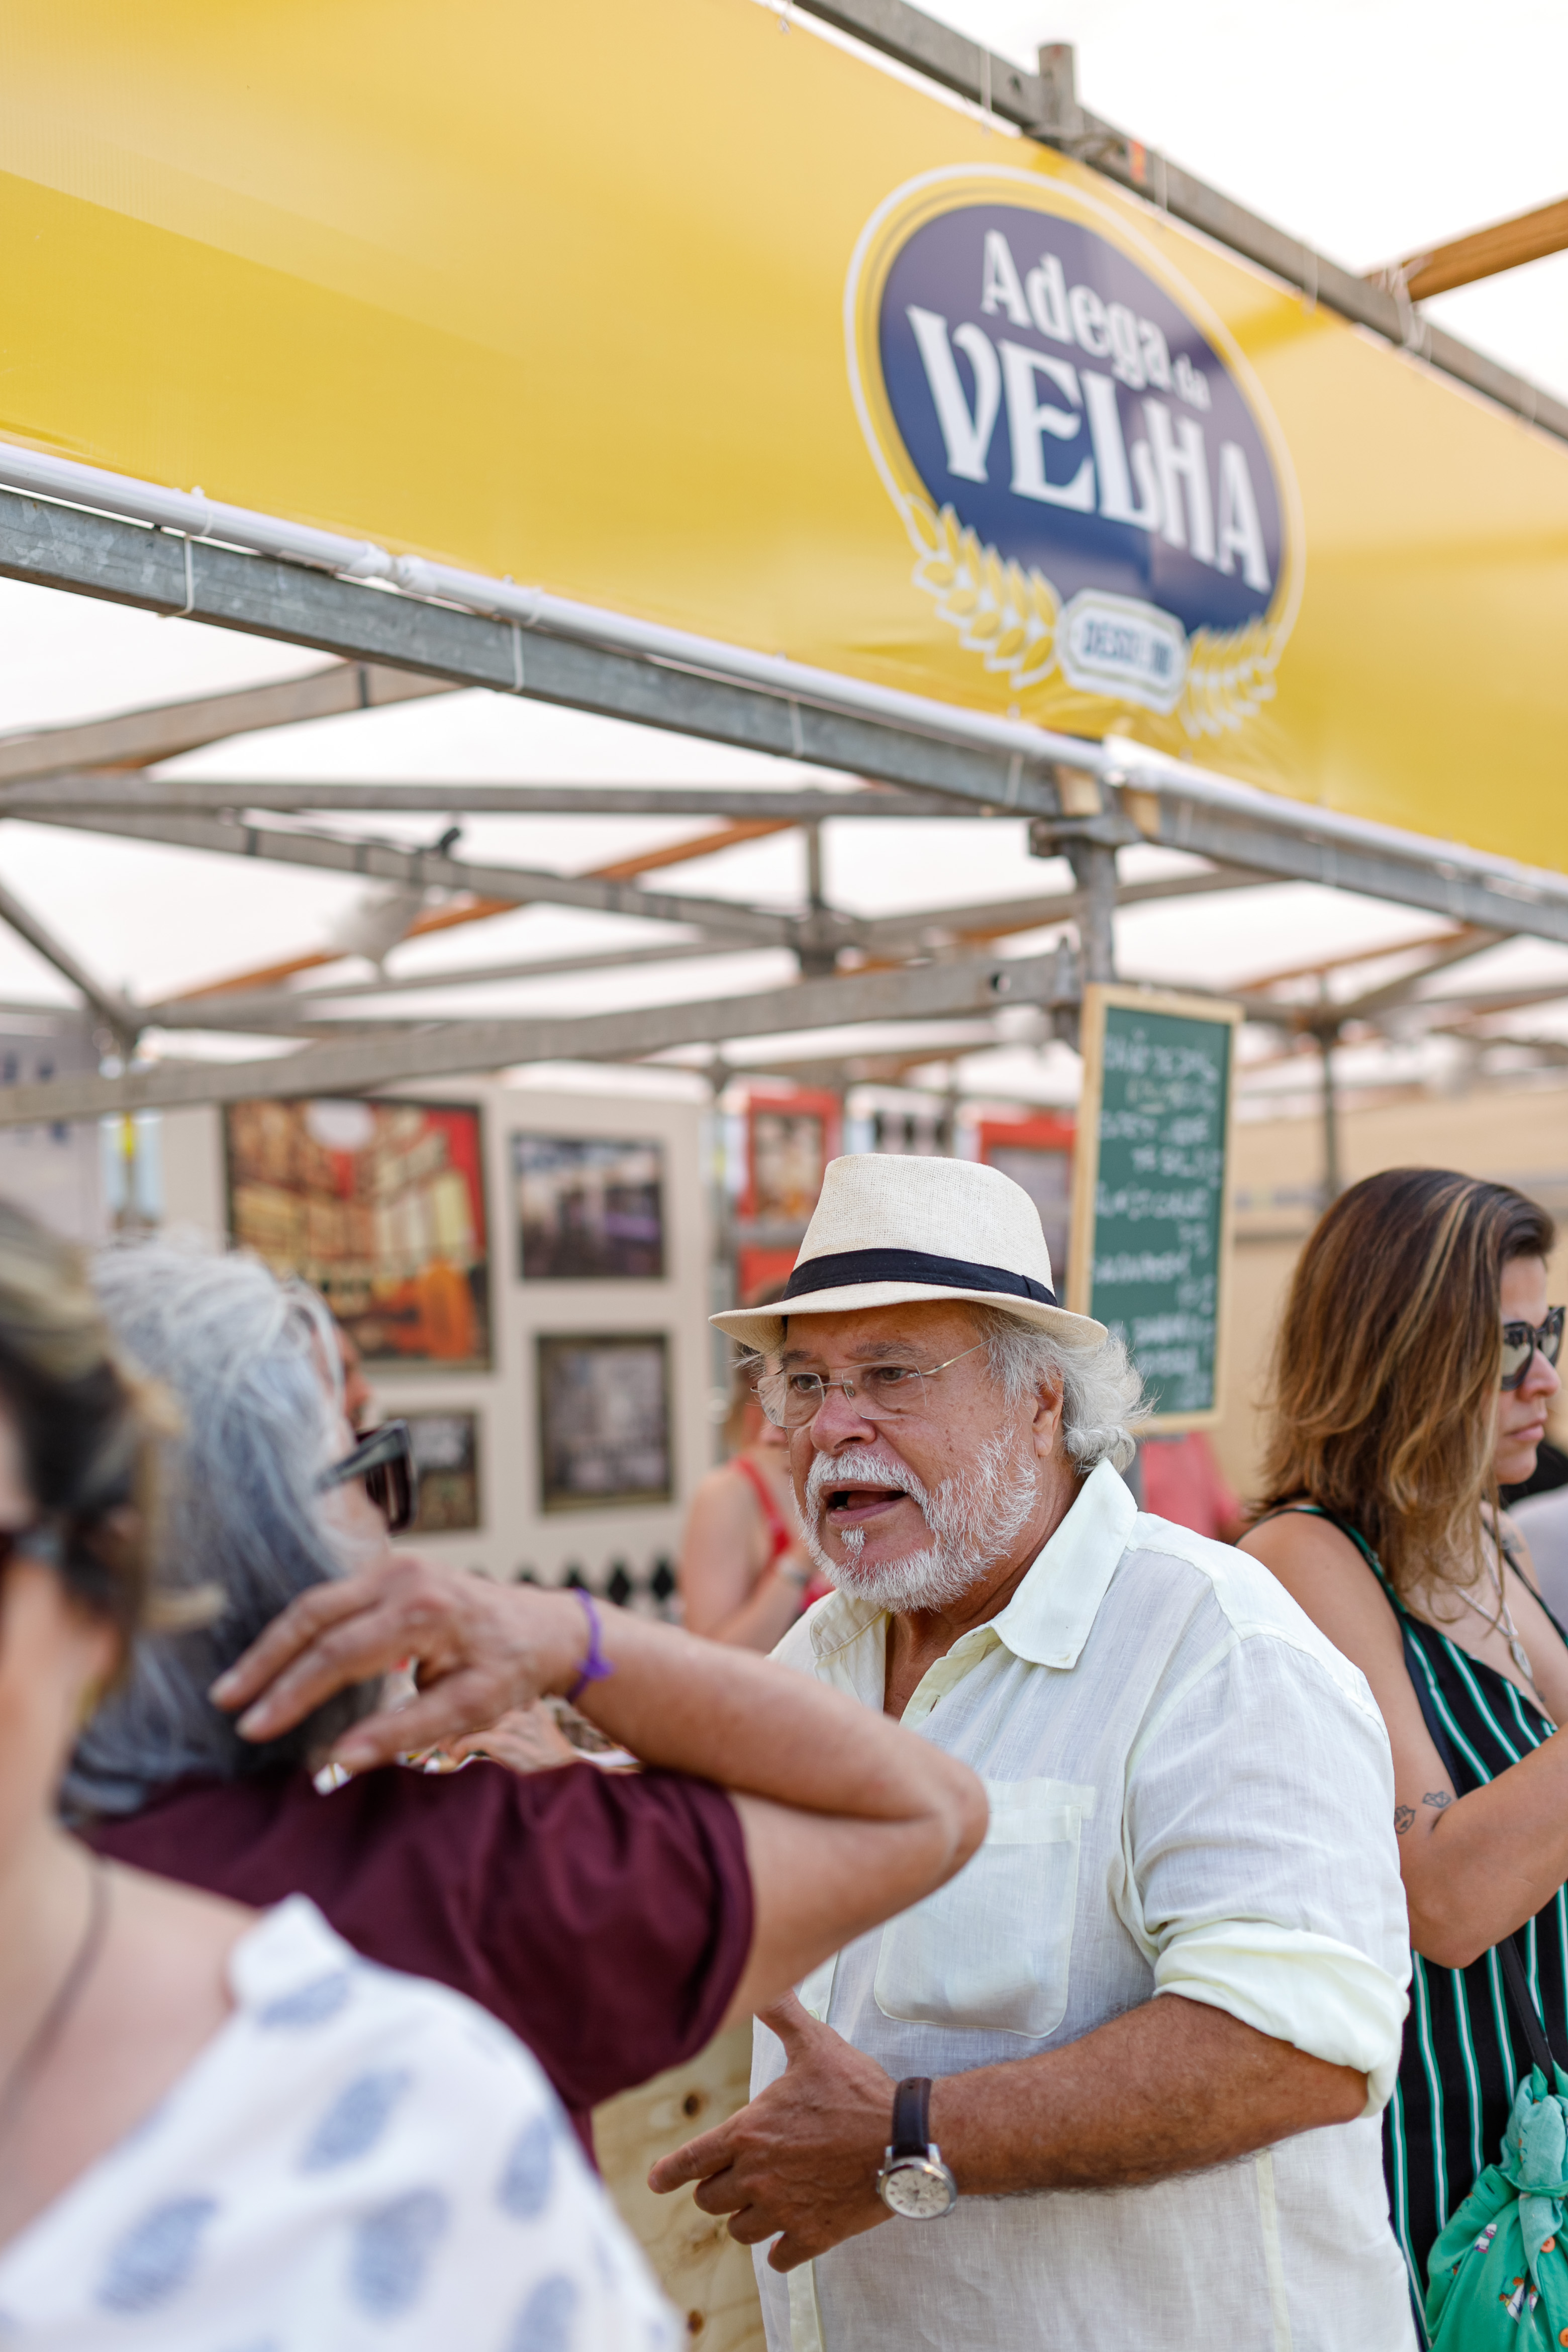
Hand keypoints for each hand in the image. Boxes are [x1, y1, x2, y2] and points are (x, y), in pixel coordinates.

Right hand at [208, 1556, 585, 1771]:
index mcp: (423, 1611)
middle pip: (313, 1617)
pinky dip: (298, 1630)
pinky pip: (332, 1599)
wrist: (541, 1627)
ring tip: (236, 1685)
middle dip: (265, 1662)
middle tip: (226, 1703)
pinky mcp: (389, 1570)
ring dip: (273, 1643)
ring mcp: (394, 1567)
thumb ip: (404, 1730)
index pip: (338, 1654)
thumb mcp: (470, 1707)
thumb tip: (340, 1759)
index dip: (291, 1694)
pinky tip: (273, 1660)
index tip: (254, 1727)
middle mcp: (403, 1578)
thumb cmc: (508, 1669)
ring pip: (316, 1603)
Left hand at [647, 1992, 895, 2269]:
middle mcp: (757, 2177)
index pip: (690, 2161)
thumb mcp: (815, 2044)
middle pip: (710, 2200)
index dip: (668, 2172)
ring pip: (740, 2230)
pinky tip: (787, 2236)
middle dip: (716, 2188)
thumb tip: (767, 1979)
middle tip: (732, 2177)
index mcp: (748, 2133)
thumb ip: (782, 2015)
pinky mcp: (813, 2236)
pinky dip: (779, 2250)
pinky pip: (778, 2259)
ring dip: (745, 2218)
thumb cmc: (857, 2089)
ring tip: (760, 2202)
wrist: (905, 2138)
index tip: (656, 2181)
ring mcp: (784, 2211)